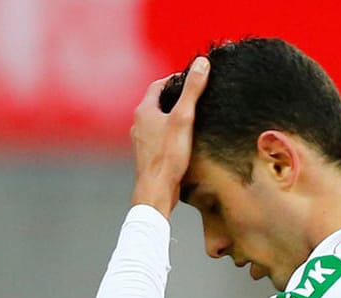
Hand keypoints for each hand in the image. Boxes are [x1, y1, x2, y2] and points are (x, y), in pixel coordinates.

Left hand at [129, 56, 209, 216]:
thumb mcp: (184, 118)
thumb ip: (193, 90)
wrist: (156, 191)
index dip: (175, 80)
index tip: (191, 79)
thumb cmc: (168, 155)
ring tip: (190, 118)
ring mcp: (141, 141)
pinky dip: (169, 134)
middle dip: (174, 98)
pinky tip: (182, 141)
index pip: (158, 86)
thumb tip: (202, 63)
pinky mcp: (147, 156)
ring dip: (171, 117)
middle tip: (193, 97)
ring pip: (157, 122)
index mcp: (144, 111)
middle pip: (157, 103)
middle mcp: (138, 124)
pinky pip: (158, 138)